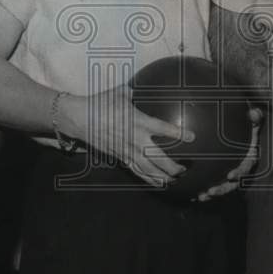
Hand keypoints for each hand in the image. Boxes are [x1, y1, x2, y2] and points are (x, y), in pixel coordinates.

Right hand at [75, 85, 191, 187]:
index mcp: (138, 121)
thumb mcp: (120, 92)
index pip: (163, 129)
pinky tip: (158, 183)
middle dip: (172, 166)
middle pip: (158, 158)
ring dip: (162, 176)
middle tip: (184, 169)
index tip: (192, 137)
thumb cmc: (100, 103)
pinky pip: (136, 170)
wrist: (80, 118)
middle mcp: (135, 139)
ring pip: (148, 169)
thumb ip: (133, 92)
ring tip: (175, 180)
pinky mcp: (120, 157)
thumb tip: (138, 89)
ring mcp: (127, 150)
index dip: (179, 134)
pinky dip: (148, 178)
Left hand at [196, 106, 263, 202]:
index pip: (245, 168)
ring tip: (200, 196)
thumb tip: (254, 113)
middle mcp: (241, 169)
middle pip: (233, 184)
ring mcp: (231, 173)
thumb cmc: (247, 127)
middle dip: (222, 189)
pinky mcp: (221, 175)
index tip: (230, 176)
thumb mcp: (252, 121)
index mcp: (249, 158)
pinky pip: (214, 184)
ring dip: (212, 193)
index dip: (240, 173)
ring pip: (222, 187)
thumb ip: (255, 118)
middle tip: (210, 191)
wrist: (242, 134)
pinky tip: (193, 194)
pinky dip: (205, 190)